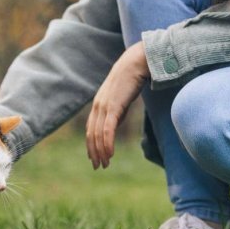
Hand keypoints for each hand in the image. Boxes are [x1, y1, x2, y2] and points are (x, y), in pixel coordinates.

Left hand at [86, 41, 149, 168]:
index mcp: (98, 105)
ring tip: (105, 164)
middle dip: (94, 152)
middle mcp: (97, 106)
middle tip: (99, 166)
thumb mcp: (121, 99)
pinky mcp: (112, 106)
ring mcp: (104, 106)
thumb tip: (114, 125)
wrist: (137, 62)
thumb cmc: (132, 78)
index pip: (91, 130)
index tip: (95, 158)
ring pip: (99, 135)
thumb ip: (116, 112)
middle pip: (92, 135)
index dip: (91, 145)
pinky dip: (107, 143)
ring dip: (101, 151)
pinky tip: (110, 153)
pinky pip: (107, 129)